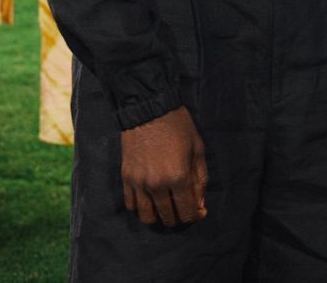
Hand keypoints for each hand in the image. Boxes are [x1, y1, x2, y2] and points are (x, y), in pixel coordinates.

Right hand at [121, 105, 207, 226]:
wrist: (149, 109)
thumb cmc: (178, 125)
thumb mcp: (197, 148)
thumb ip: (200, 178)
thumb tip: (200, 204)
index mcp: (178, 177)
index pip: (187, 212)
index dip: (195, 216)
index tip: (198, 211)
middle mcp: (157, 185)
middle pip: (168, 217)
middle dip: (179, 217)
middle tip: (183, 208)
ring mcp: (139, 183)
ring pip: (147, 217)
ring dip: (159, 217)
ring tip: (165, 208)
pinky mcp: (126, 178)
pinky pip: (131, 206)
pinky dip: (141, 208)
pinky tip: (149, 200)